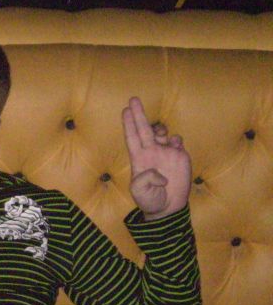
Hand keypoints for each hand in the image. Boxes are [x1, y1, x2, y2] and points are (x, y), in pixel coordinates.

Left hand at [122, 96, 190, 219]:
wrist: (168, 206)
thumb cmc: (150, 199)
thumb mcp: (140, 193)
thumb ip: (143, 181)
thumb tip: (157, 172)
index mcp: (139, 158)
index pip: (132, 137)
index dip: (128, 124)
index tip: (125, 110)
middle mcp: (151, 152)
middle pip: (144, 128)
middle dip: (139, 113)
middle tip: (133, 98)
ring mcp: (166, 152)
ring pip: (161, 132)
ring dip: (160, 129)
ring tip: (160, 136)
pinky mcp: (180, 156)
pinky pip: (177, 140)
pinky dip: (176, 139)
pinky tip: (174, 146)